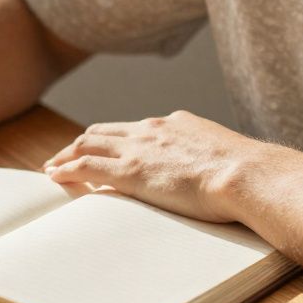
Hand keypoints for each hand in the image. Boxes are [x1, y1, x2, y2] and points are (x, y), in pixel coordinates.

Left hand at [42, 110, 269, 223]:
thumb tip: (220, 177)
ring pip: (89, 143)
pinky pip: (86, 166)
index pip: (136, 129)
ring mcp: (140, 148)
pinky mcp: (131, 170)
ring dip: (67, 155)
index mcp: (177, 124)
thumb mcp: (226, 158)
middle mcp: (153, 129)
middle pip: (105, 131)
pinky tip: (54, 176)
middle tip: (66, 157)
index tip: (105, 148)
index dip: (116, 139)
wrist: (248, 174)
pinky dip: (67, 169)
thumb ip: (211, 161)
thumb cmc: (249, 176)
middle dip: (83, 143)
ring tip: (53, 167)